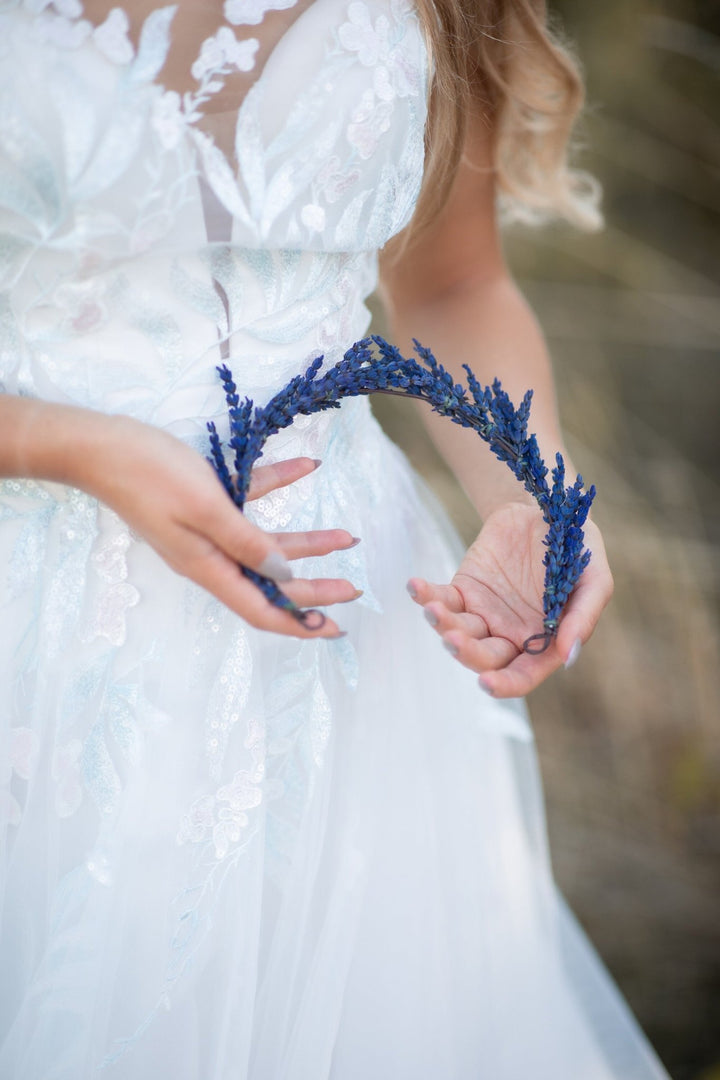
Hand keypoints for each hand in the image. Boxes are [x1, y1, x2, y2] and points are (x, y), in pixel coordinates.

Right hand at [78, 414, 358, 637]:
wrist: (100, 446)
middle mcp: (210, 557)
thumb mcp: (207, 509)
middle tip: (353, 590)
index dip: (299, 623)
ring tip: (346, 537)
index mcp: (209, 567)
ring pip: (267, 544)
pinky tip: (307, 466)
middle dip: (314, 589)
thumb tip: (285, 575)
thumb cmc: (151, 474)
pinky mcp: (203, 501)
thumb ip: (248, 544)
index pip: (261, 610)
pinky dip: (279, 486)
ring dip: (307, 542)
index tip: (333, 628)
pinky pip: (250, 500)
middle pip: (271, 582)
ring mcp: (207, 531)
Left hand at [407, 501, 612, 696]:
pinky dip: (426, 595)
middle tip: (454, 639)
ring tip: (433, 608)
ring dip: (443, 624)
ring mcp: (483, 613)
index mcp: (542, 642)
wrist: (548, 509)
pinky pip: (441, 598)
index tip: (486, 683)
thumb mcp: (595, 579)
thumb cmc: (579, 549)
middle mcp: (510, 634)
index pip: (522, 676)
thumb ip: (584, 617)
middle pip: (483, 657)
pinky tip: (416, 586)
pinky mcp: (463, 589)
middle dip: (466, 653)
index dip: (505, 684)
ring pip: (458, 631)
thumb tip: (567, 654)